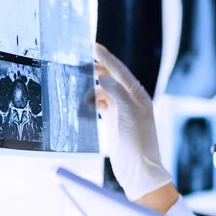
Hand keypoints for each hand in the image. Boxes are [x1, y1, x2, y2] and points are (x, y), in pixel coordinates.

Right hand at [93, 43, 172, 200]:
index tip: (94, 46)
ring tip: (77, 79)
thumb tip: (103, 76)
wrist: (138, 169)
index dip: (107, 58)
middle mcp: (130, 101)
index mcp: (138, 95)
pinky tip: (82, 99)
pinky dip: (91, 100)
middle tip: (79, 60)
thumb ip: (116, 93)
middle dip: (97, 69)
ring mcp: (121, 111)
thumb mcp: (128, 113)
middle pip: (112, 79)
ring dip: (92, 85)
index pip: (120, 71)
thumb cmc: (139, 142)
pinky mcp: (113, 121)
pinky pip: (100, 105)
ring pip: (104, 91)